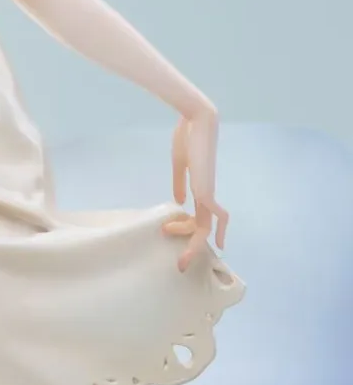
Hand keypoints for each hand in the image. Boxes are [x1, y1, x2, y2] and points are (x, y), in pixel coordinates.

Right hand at [162, 104, 229, 272]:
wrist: (197, 120)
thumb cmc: (186, 136)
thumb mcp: (179, 164)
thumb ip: (180, 182)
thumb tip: (179, 203)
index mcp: (199, 185)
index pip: (196, 213)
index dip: (185, 227)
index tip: (168, 231)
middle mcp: (206, 191)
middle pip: (203, 225)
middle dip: (193, 246)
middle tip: (180, 264)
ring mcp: (208, 190)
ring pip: (207, 225)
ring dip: (197, 244)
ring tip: (183, 260)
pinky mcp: (206, 187)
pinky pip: (214, 214)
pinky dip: (215, 229)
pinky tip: (214, 242)